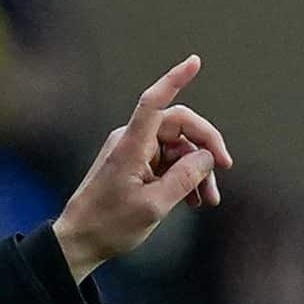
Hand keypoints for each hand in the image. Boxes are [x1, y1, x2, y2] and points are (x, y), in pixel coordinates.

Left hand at [50, 55, 231, 282]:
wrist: (79, 242)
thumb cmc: (109, 225)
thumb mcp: (154, 206)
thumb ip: (186, 178)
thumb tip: (206, 157)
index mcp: (131, 145)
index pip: (153, 102)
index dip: (174, 79)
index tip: (194, 61)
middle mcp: (132, 141)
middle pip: (180, 127)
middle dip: (205, 149)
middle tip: (224, 171)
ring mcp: (134, 153)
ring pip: (178, 149)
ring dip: (197, 171)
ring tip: (209, 200)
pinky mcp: (135, 166)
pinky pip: (168, 162)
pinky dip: (184, 177)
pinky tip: (195, 201)